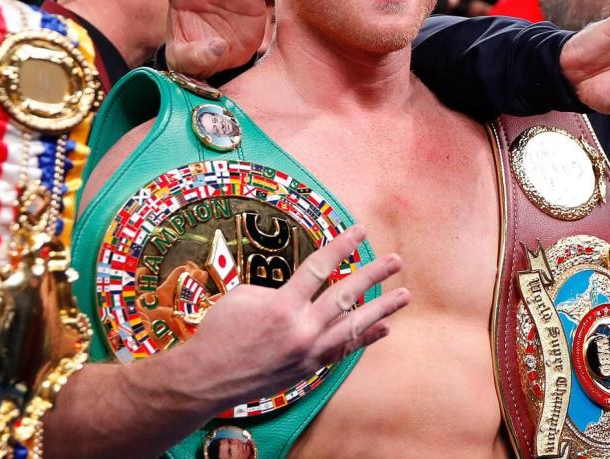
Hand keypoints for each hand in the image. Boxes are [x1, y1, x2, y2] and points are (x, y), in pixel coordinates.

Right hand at [173, 225, 408, 411]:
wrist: (206, 378)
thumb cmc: (219, 333)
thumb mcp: (243, 297)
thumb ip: (278, 290)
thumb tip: (301, 290)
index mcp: (283, 306)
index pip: (320, 268)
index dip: (342, 247)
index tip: (360, 232)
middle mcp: (302, 330)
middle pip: (347, 296)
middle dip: (374, 276)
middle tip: (394, 262)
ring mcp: (308, 352)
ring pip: (354, 327)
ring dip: (382, 309)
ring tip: (403, 295)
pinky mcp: (308, 369)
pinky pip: (343, 351)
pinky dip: (364, 338)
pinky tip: (383, 328)